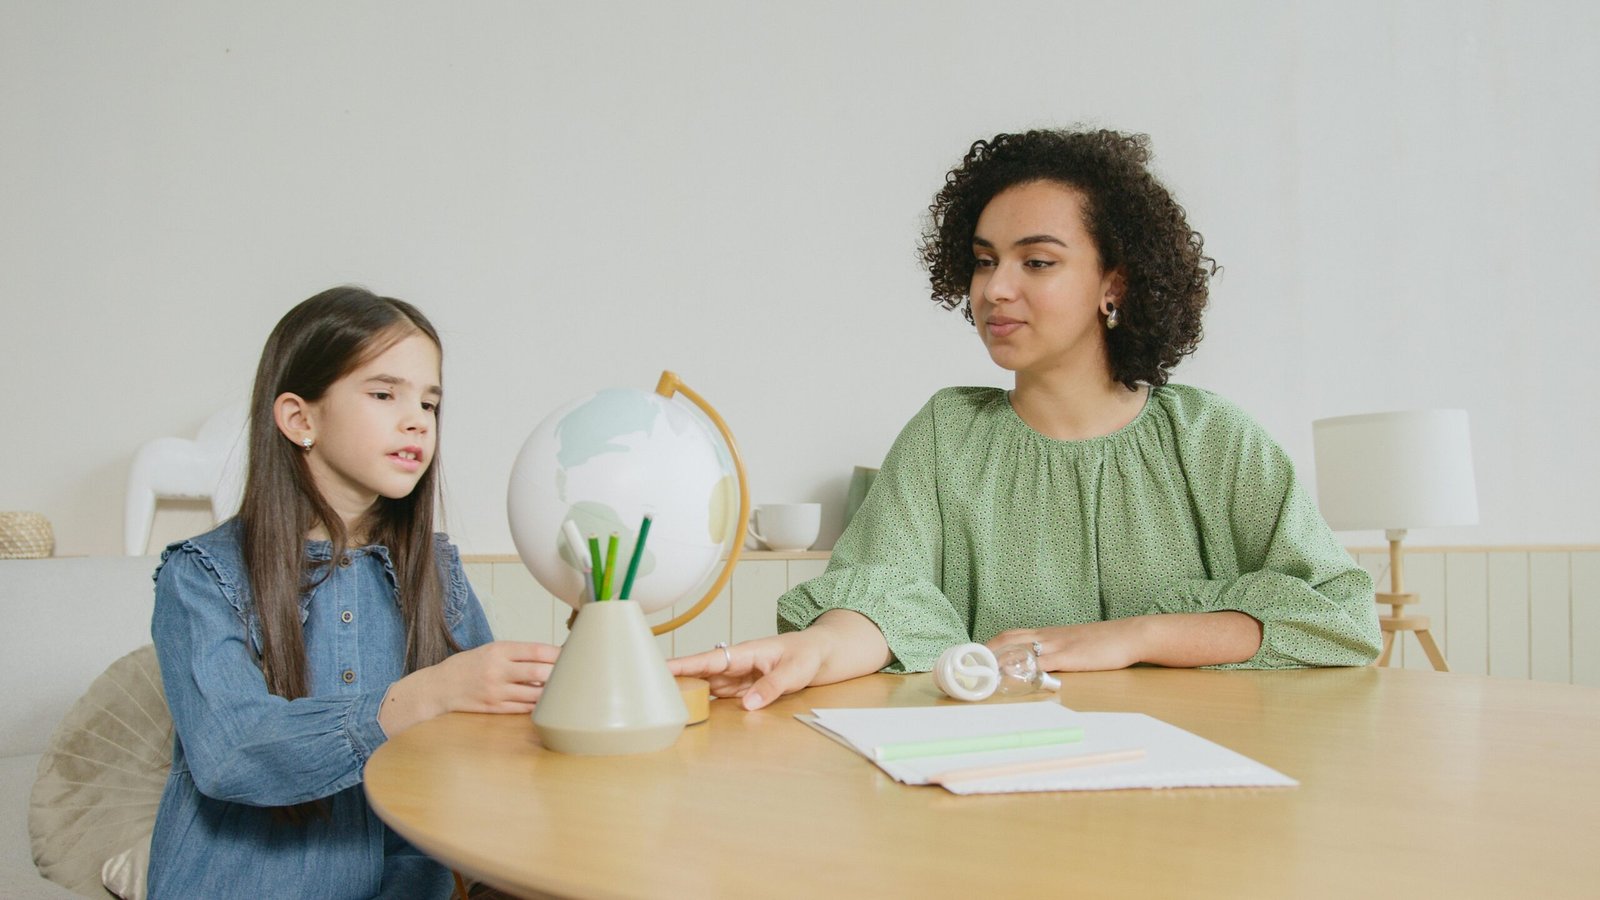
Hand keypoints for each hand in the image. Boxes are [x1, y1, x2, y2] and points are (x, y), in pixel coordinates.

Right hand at [430, 641, 560, 712]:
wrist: (440, 686)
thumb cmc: (470, 665)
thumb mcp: (491, 650)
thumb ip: (518, 654)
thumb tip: (551, 658)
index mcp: (499, 650)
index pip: (536, 650)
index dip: (558, 653)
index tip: (572, 654)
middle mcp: (498, 670)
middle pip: (539, 673)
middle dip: (560, 674)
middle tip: (574, 673)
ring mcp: (496, 691)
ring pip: (535, 694)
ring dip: (552, 693)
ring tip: (564, 690)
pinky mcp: (494, 708)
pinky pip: (524, 708)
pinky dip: (538, 705)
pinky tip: (547, 703)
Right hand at [668, 632, 827, 710]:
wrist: (823, 655)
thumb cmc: (809, 654)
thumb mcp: (795, 670)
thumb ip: (771, 686)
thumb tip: (747, 705)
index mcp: (745, 653)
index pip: (709, 659)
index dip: (684, 665)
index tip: (660, 668)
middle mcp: (737, 665)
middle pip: (701, 674)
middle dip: (676, 680)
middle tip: (650, 690)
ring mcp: (739, 678)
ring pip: (707, 686)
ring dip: (689, 693)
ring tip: (663, 705)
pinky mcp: (744, 690)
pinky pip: (720, 697)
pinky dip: (707, 703)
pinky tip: (692, 711)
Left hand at [986, 620, 1142, 672]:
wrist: (1130, 634)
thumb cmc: (1104, 641)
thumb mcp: (1075, 643)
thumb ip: (1057, 652)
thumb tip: (1040, 665)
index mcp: (1048, 634)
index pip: (1012, 635)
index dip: (991, 644)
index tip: (975, 654)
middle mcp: (1049, 636)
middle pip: (1009, 639)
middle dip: (986, 651)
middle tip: (969, 665)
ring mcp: (1059, 645)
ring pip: (1021, 648)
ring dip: (999, 659)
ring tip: (981, 671)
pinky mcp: (1070, 656)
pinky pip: (1043, 661)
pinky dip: (1026, 668)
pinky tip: (1015, 676)